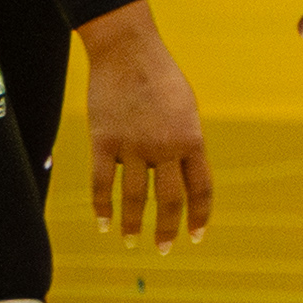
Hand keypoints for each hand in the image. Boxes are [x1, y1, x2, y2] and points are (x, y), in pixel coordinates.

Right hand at [76, 8, 211, 246]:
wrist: (128, 52)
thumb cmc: (160, 78)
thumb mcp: (186, 109)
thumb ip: (185, 141)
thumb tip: (180, 172)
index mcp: (193, 140)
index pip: (200, 188)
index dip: (199, 216)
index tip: (196, 236)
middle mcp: (166, 147)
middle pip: (169, 200)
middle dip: (167, 229)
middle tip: (163, 250)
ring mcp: (134, 146)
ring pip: (135, 197)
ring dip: (134, 224)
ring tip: (132, 242)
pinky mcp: (104, 142)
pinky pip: (103, 184)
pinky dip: (102, 207)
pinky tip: (103, 224)